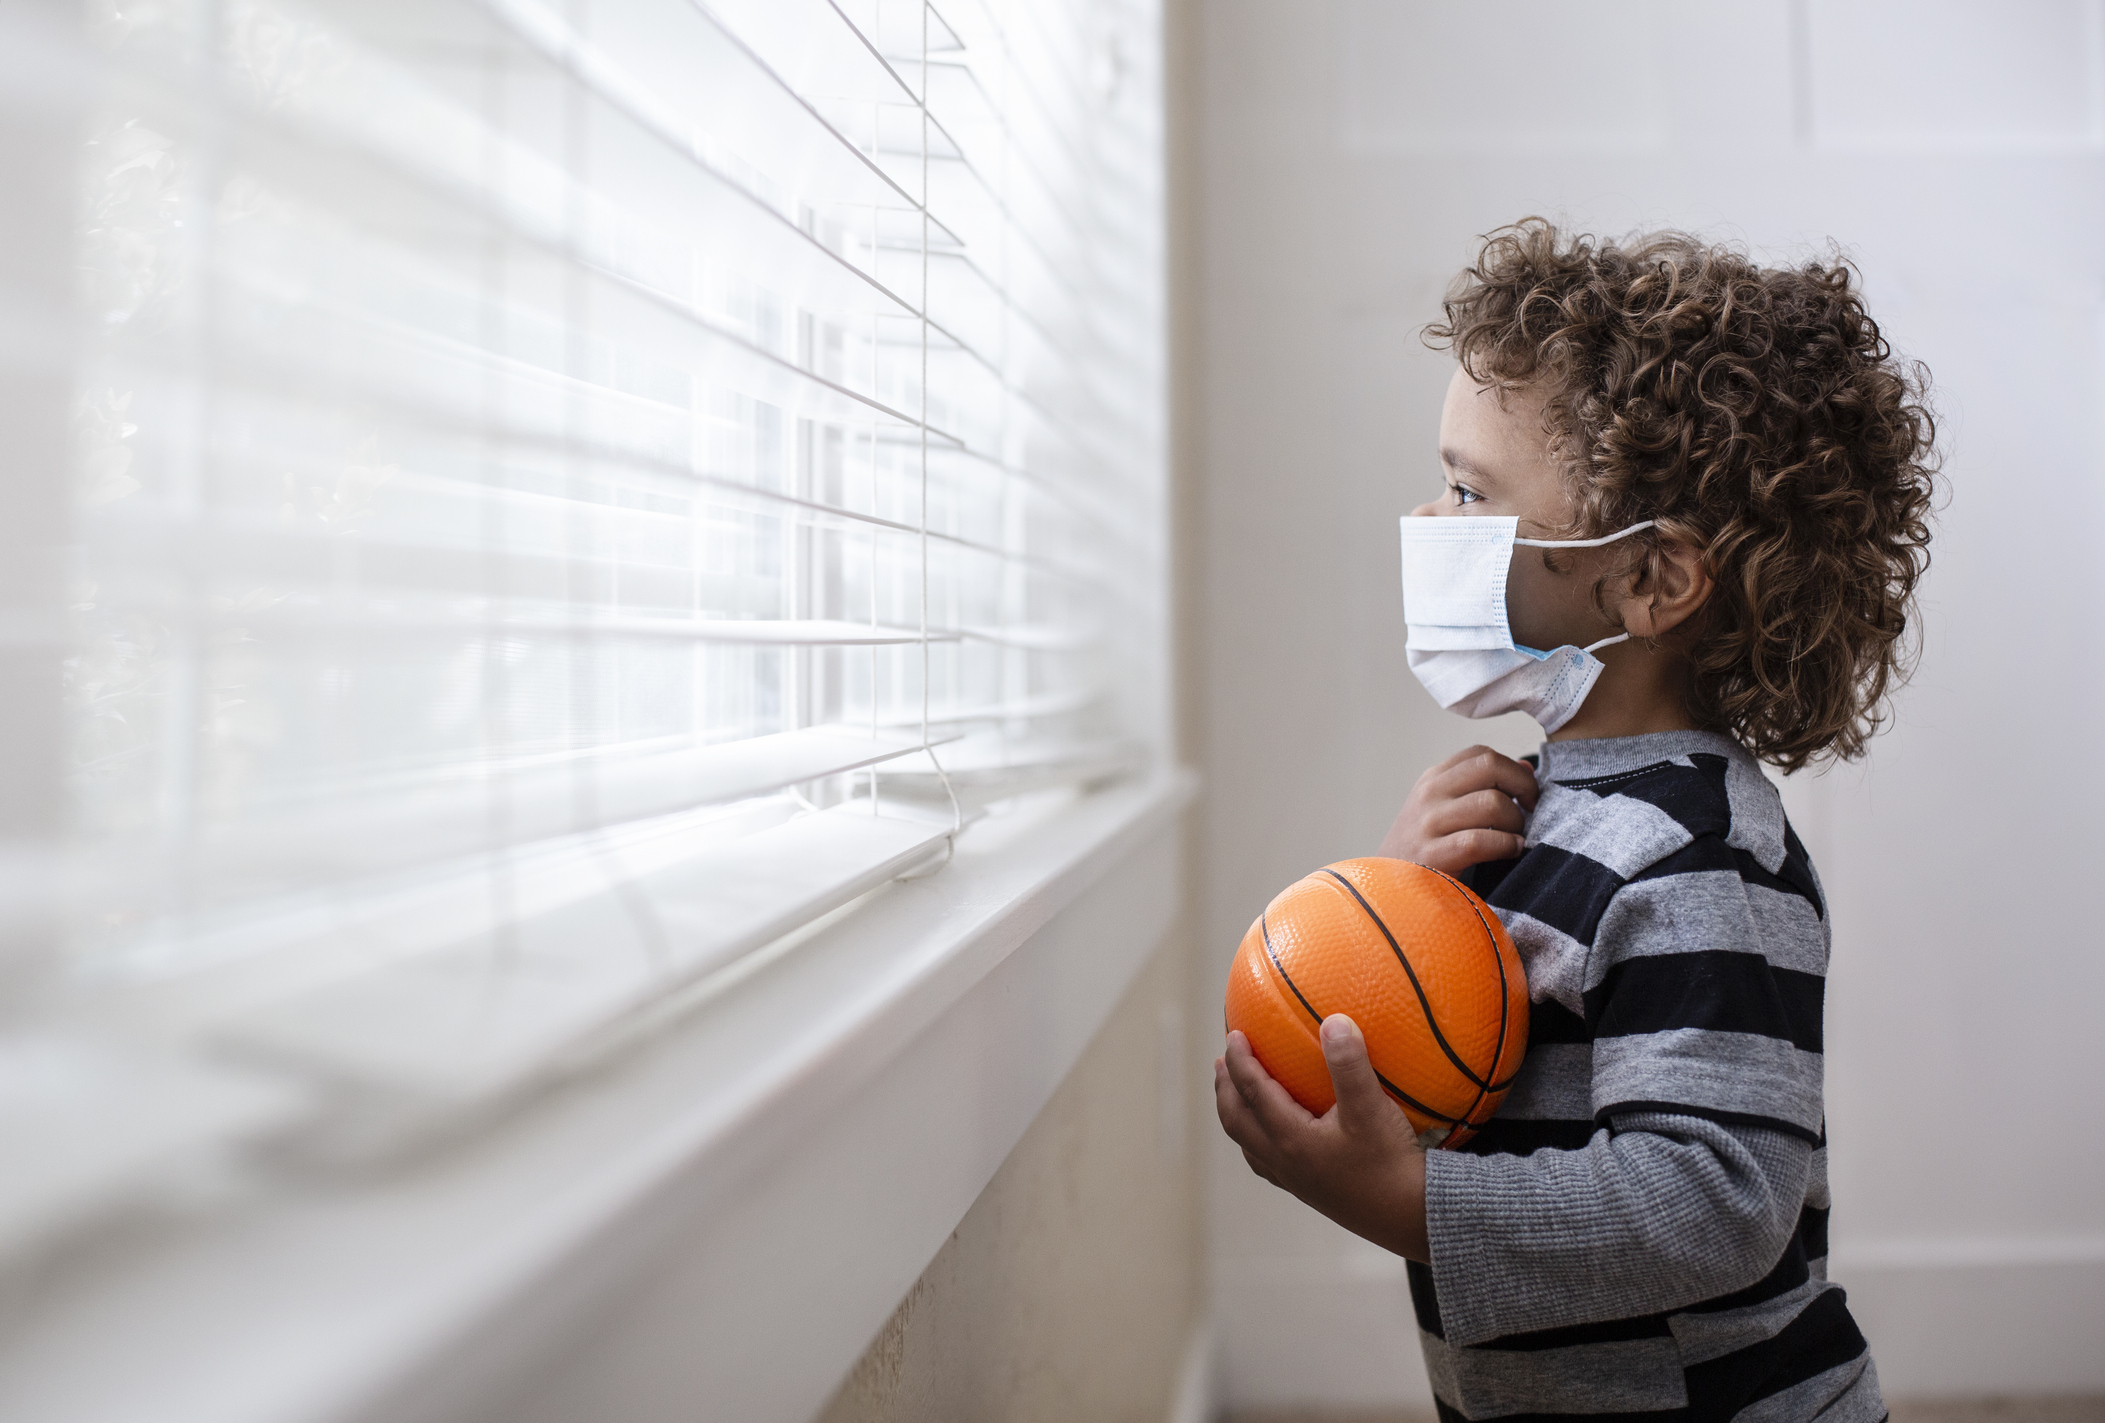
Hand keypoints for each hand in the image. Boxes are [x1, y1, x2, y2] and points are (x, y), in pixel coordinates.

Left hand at [1214, 1016, 1428, 1261]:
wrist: (1411, 1217)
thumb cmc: (1390, 1162)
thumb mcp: (1371, 1109)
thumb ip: (1350, 1064)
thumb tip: (1333, 1020)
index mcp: (1290, 1138)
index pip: (1252, 1092)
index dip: (1240, 1061)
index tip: (1234, 1034)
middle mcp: (1284, 1160)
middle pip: (1236, 1120)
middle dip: (1225, 1089)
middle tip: (1221, 1061)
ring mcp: (1294, 1180)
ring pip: (1248, 1144)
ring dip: (1237, 1114)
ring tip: (1236, 1093)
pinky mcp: (1310, 1192)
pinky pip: (1267, 1163)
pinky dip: (1257, 1140)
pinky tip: (1273, 1134)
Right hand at [1377, 744, 1537, 871]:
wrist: (1385, 888)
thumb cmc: (1424, 848)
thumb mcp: (1442, 808)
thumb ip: (1479, 787)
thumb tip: (1525, 767)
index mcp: (1433, 779)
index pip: (1481, 753)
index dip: (1513, 769)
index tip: (1525, 793)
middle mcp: (1429, 794)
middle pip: (1490, 766)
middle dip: (1523, 786)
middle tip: (1531, 810)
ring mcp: (1429, 824)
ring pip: (1491, 803)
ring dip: (1516, 821)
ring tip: (1516, 836)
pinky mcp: (1433, 856)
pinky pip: (1480, 841)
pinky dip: (1506, 845)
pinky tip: (1511, 850)